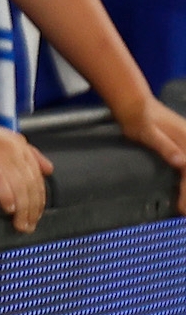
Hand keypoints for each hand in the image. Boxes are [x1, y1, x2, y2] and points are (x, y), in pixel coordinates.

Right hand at [0, 110, 52, 233]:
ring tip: (19, 224)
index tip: (36, 216)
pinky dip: (7, 197)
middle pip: (31, 185)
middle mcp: (12, 148)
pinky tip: (8, 208)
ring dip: (23, 210)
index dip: (39, 201)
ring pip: (20, 186)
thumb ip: (27, 153)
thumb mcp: (2, 140)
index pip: (38, 179)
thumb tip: (48, 169)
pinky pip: (0, 181)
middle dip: (33, 210)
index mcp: (19, 145)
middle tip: (28, 226)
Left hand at [113, 95, 185, 213]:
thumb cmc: (138, 117)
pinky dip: (185, 179)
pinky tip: (182, 187)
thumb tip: (182, 162)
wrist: (133, 102)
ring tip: (182, 206)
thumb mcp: (147, 132)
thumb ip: (164, 146)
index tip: (182, 209)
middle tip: (182, 212)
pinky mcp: (183, 144)